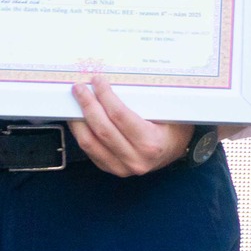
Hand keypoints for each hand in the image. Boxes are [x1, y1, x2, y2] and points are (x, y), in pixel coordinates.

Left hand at [69, 76, 194, 174]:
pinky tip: (78, 119)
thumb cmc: (174, 128)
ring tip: (74, 102)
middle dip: (88, 105)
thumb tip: (119, 81)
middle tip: (80, 88)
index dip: (106, 96)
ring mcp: (121, 167)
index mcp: (151, 143)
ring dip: (78, 120)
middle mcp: (135, 159)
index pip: (120, 116)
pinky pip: (89, 151)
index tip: (98, 81)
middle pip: (102, 129)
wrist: (176, 151)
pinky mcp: (111, 168)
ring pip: (90, 142)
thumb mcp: (169, 113)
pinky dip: (80, 133)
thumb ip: (146, 101)